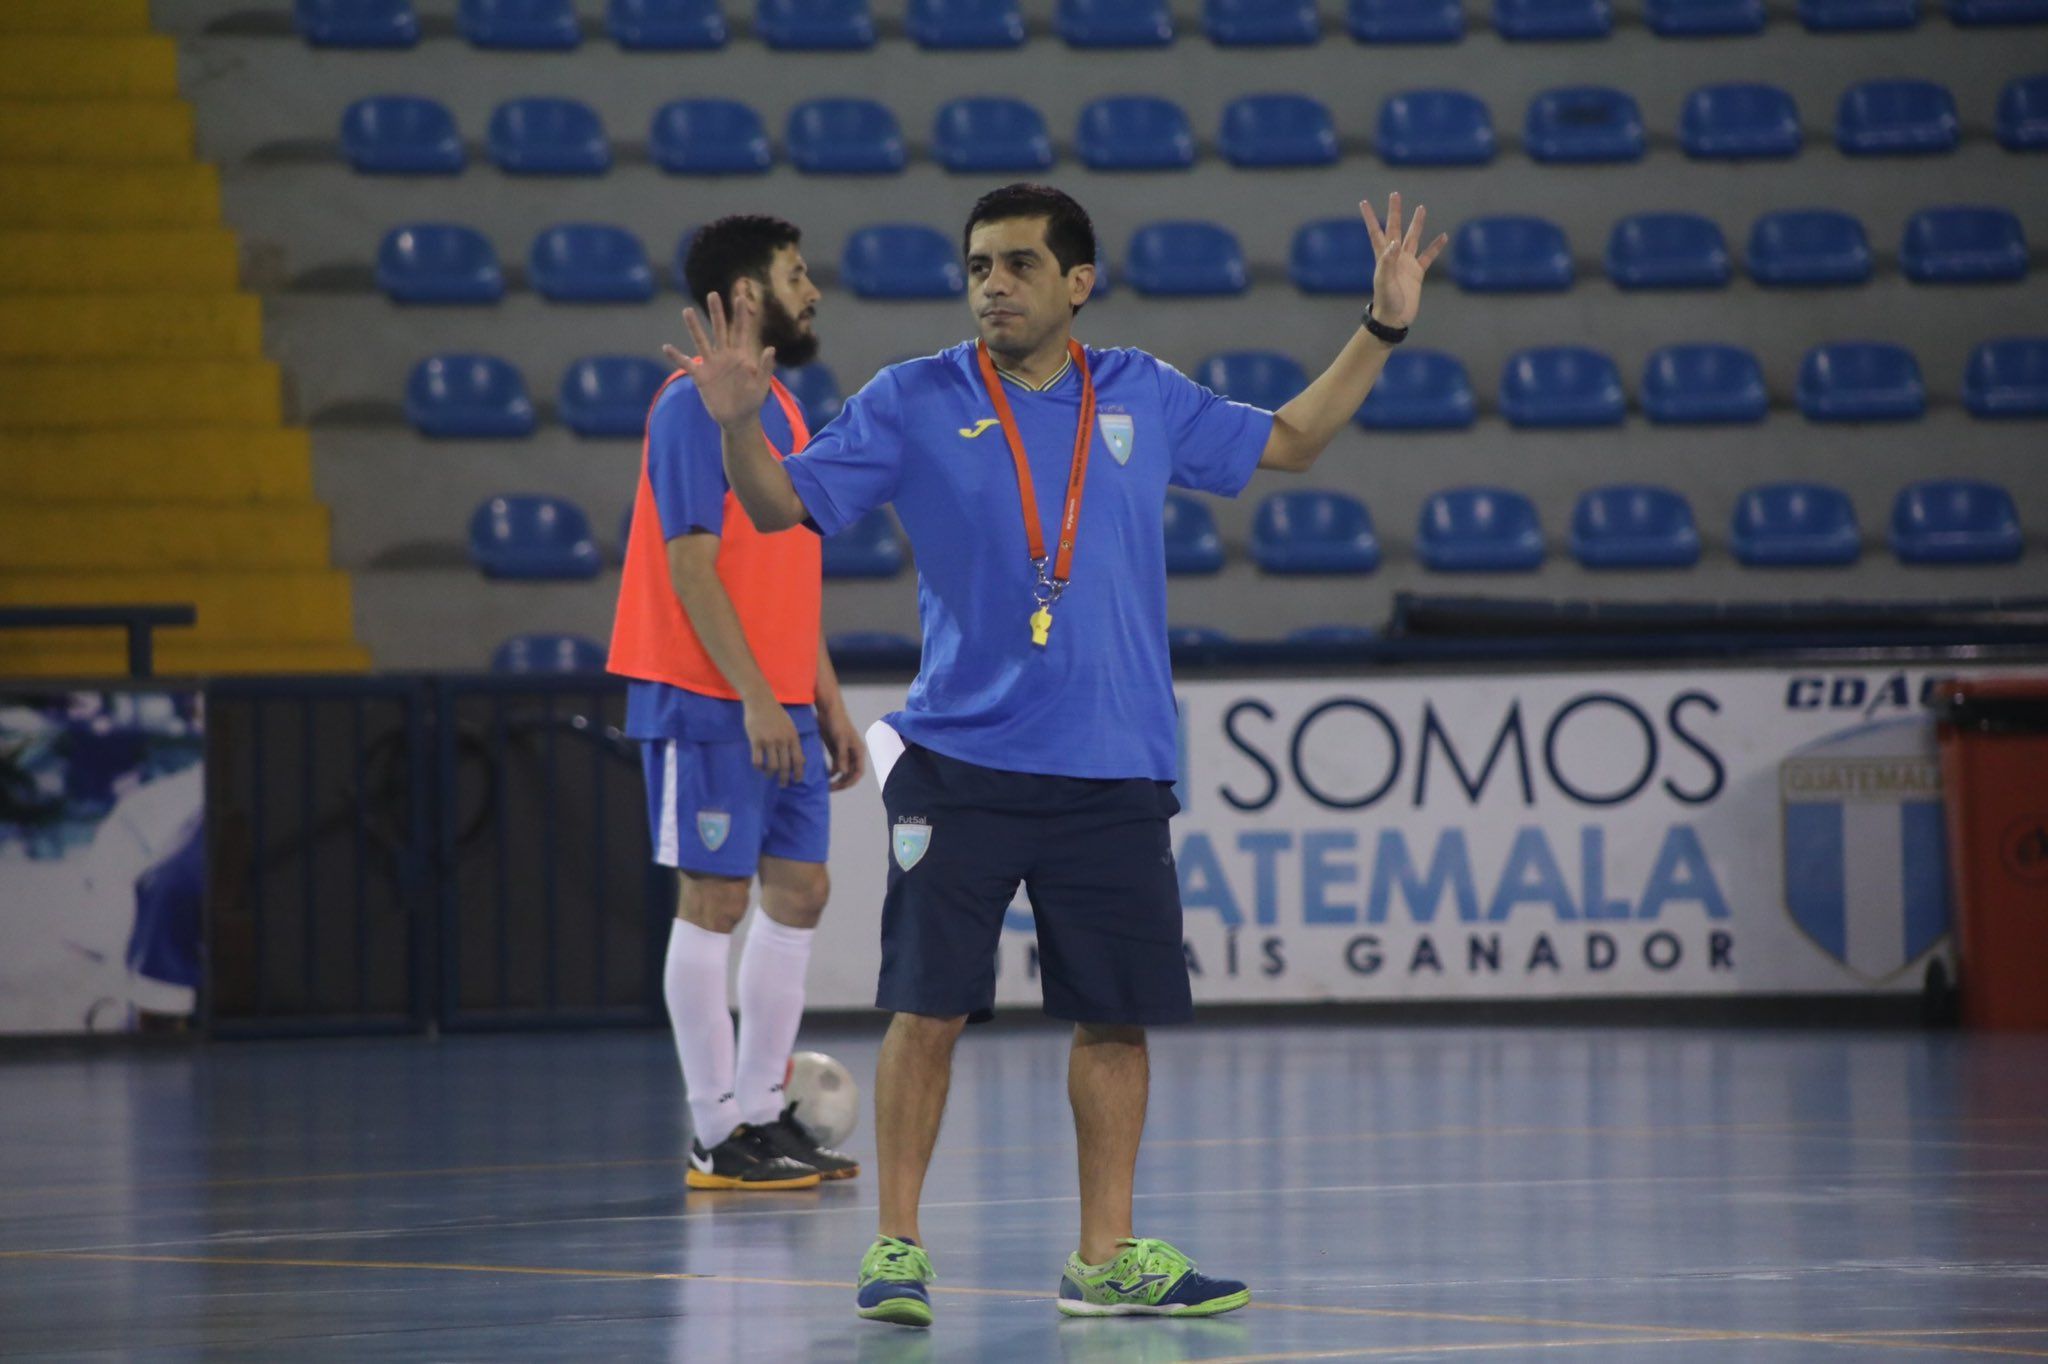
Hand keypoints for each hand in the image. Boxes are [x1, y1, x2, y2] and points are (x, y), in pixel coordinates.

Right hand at [663, 291, 774, 430]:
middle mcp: (724, 355)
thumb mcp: (762, 385)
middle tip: (713, 294)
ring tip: (687, 311)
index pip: (741, 331)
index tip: (741, 297)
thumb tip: (771, 348)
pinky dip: (676, 356)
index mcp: (741, 355)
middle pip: (720, 329)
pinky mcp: (701, 376)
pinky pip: (686, 364)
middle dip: (716, 312)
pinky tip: (666, 347)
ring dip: (694, 327)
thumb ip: (765, 367)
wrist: (738, 419)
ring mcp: (711, 364)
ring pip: (701, 341)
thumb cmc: (753, 401)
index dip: (741, 315)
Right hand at [744, 696, 804, 786]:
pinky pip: (758, 760)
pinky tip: (759, 768)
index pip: (799, 760)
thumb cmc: (776, 714)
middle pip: (786, 766)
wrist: (761, 701)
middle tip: (783, 784)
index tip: (797, 780)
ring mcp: (769, 741)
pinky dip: (759, 767)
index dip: (799, 773)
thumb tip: (801, 760)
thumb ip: (794, 742)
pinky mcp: (756, 741)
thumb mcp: (790, 726)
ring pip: (772, 765)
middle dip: (785, 778)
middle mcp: (783, 741)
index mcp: (793, 737)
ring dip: (771, 774)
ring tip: (769, 776)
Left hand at [818, 702, 867, 792]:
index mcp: (859, 751)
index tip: (838, 786)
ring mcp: (845, 753)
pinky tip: (822, 776)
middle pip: (850, 774)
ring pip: (843, 771)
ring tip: (825, 785)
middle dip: (842, 782)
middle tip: (829, 788)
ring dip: (836, 778)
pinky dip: (830, 771)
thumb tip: (844, 773)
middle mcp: (853, 754)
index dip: (850, 781)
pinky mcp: (836, 750)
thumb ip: (842, 756)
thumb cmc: (837, 722)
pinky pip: (835, 765)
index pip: (858, 772)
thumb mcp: (840, 739)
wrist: (828, 710)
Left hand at [1360, 192, 1448, 331]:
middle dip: (1395, 212)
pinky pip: (1428, 256)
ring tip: (1421, 207)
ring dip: (1417, 224)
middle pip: (1395, 228)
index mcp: (1383, 256)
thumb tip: (1394, 242)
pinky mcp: (1417, 273)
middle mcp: (1394, 256)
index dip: (1370, 217)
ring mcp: (1406, 263)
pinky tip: (1443, 236)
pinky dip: (1436, 247)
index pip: (1376, 231)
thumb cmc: (1386, 301)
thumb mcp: (1384, 281)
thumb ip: (1388, 261)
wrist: (1394, 319)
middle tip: (1395, 194)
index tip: (1364, 202)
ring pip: (1413, 238)